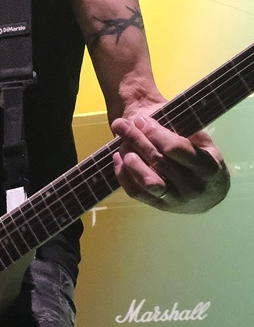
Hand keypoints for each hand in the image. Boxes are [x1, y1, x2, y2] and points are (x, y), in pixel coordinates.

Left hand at [111, 111, 227, 212]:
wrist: (209, 193)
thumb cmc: (204, 158)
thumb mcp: (202, 142)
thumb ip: (182, 131)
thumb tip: (151, 120)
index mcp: (208, 167)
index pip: (175, 149)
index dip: (155, 133)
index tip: (142, 120)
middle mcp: (193, 187)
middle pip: (158, 161)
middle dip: (137, 140)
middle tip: (122, 125)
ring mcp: (176, 200)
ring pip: (147, 181)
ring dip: (130, 160)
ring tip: (121, 143)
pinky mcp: (159, 206)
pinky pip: (136, 192)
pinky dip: (123, 174)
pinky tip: (118, 157)